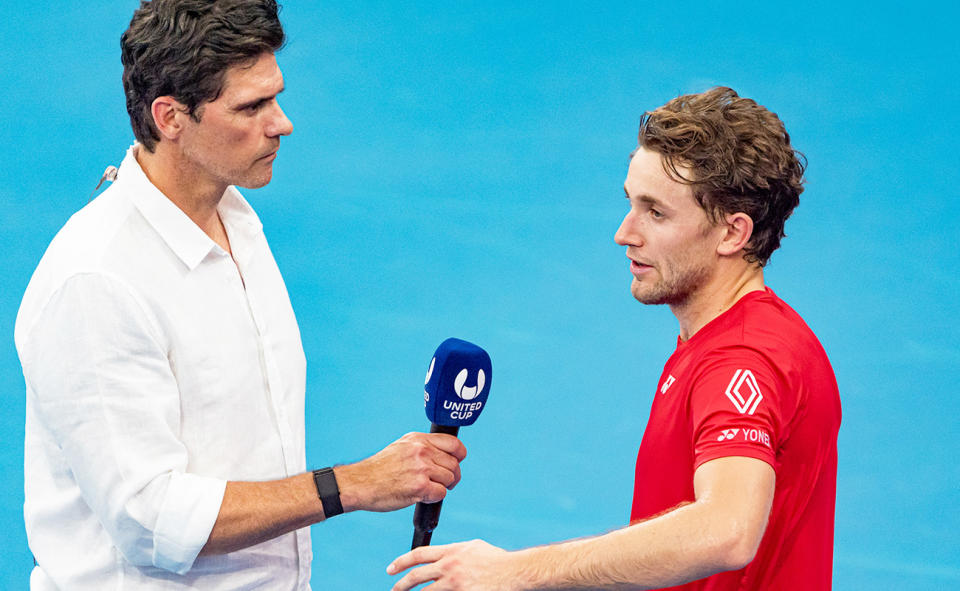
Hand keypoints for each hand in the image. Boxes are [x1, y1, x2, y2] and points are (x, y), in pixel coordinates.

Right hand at [334, 432, 466, 512]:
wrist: (360, 483)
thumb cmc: (379, 469)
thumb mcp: (401, 447)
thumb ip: (422, 447)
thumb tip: (444, 454)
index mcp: (418, 439)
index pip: (453, 443)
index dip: (459, 455)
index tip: (456, 463)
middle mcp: (421, 450)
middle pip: (454, 464)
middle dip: (452, 477)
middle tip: (443, 484)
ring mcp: (421, 467)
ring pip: (450, 479)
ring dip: (443, 488)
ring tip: (429, 489)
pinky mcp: (419, 486)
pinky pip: (441, 493)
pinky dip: (435, 498)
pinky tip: (423, 496)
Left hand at [387, 539, 519, 590]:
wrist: (514, 571)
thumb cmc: (496, 560)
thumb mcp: (473, 547)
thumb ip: (455, 551)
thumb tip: (442, 555)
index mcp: (451, 551)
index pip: (418, 554)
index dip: (401, 562)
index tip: (391, 569)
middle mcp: (449, 566)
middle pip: (417, 576)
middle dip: (401, 585)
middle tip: (393, 590)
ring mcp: (455, 582)